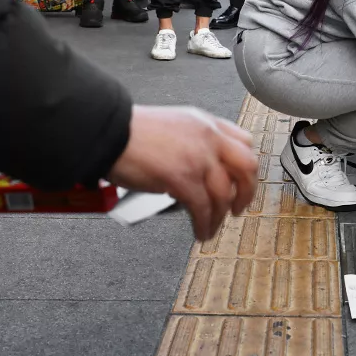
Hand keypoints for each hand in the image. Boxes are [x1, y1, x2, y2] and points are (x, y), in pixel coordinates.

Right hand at [108, 105, 258, 239]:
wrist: (108, 131)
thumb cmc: (131, 131)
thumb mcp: (175, 125)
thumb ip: (194, 141)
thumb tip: (203, 168)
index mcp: (207, 123)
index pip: (244, 142)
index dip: (246, 167)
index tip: (242, 182)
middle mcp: (208, 138)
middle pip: (247, 167)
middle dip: (247, 192)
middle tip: (238, 208)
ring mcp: (198, 157)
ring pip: (224, 194)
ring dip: (220, 217)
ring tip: (211, 228)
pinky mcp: (182, 178)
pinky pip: (203, 208)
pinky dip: (204, 224)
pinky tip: (200, 232)